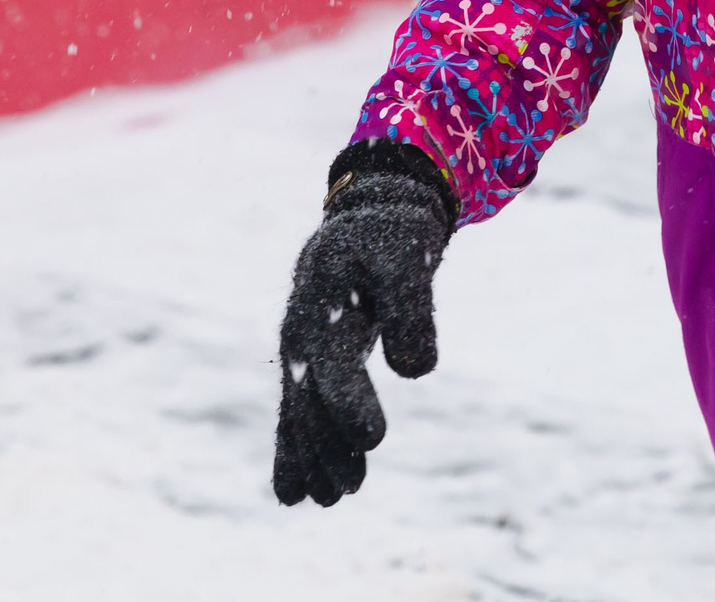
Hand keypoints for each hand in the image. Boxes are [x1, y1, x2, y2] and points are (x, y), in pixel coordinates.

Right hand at [272, 141, 453, 506]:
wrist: (370, 214)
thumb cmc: (392, 235)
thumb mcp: (408, 260)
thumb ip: (411, 311)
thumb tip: (415, 372)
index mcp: (322, 300)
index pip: (333, 361)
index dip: (350, 401)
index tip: (373, 439)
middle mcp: (302, 328)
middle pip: (308, 396)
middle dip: (325, 444)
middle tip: (345, 491)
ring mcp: (301, 344)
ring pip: (301, 409)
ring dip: (312, 454)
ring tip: (329, 500)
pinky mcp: (312, 357)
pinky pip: (299, 407)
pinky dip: (298, 446)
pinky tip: (298, 491)